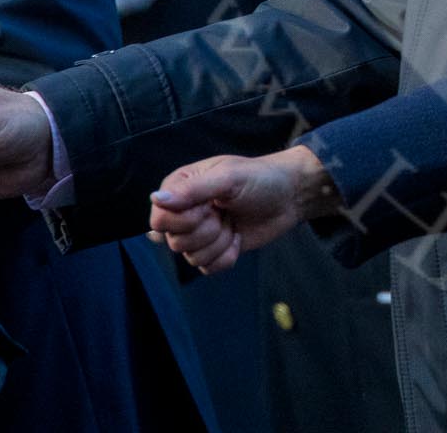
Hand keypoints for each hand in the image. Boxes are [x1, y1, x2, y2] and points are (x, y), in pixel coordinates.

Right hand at [146, 146, 337, 274]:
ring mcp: (199, 233)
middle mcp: (184, 212)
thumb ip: (193, 190)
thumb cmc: (260, 178)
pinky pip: (207, 269)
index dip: (184, 221)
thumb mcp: (229, 178)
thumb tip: (156, 199)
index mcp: (180, 188)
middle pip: (176, 242)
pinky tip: (237, 238)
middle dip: (209, 231)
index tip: (209, 207)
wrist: (290, 196)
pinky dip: (227, 256)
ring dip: (220, 243)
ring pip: (192, 258)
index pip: (159, 219)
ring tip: (233, 222)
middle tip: (226, 212)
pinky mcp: (214, 250)